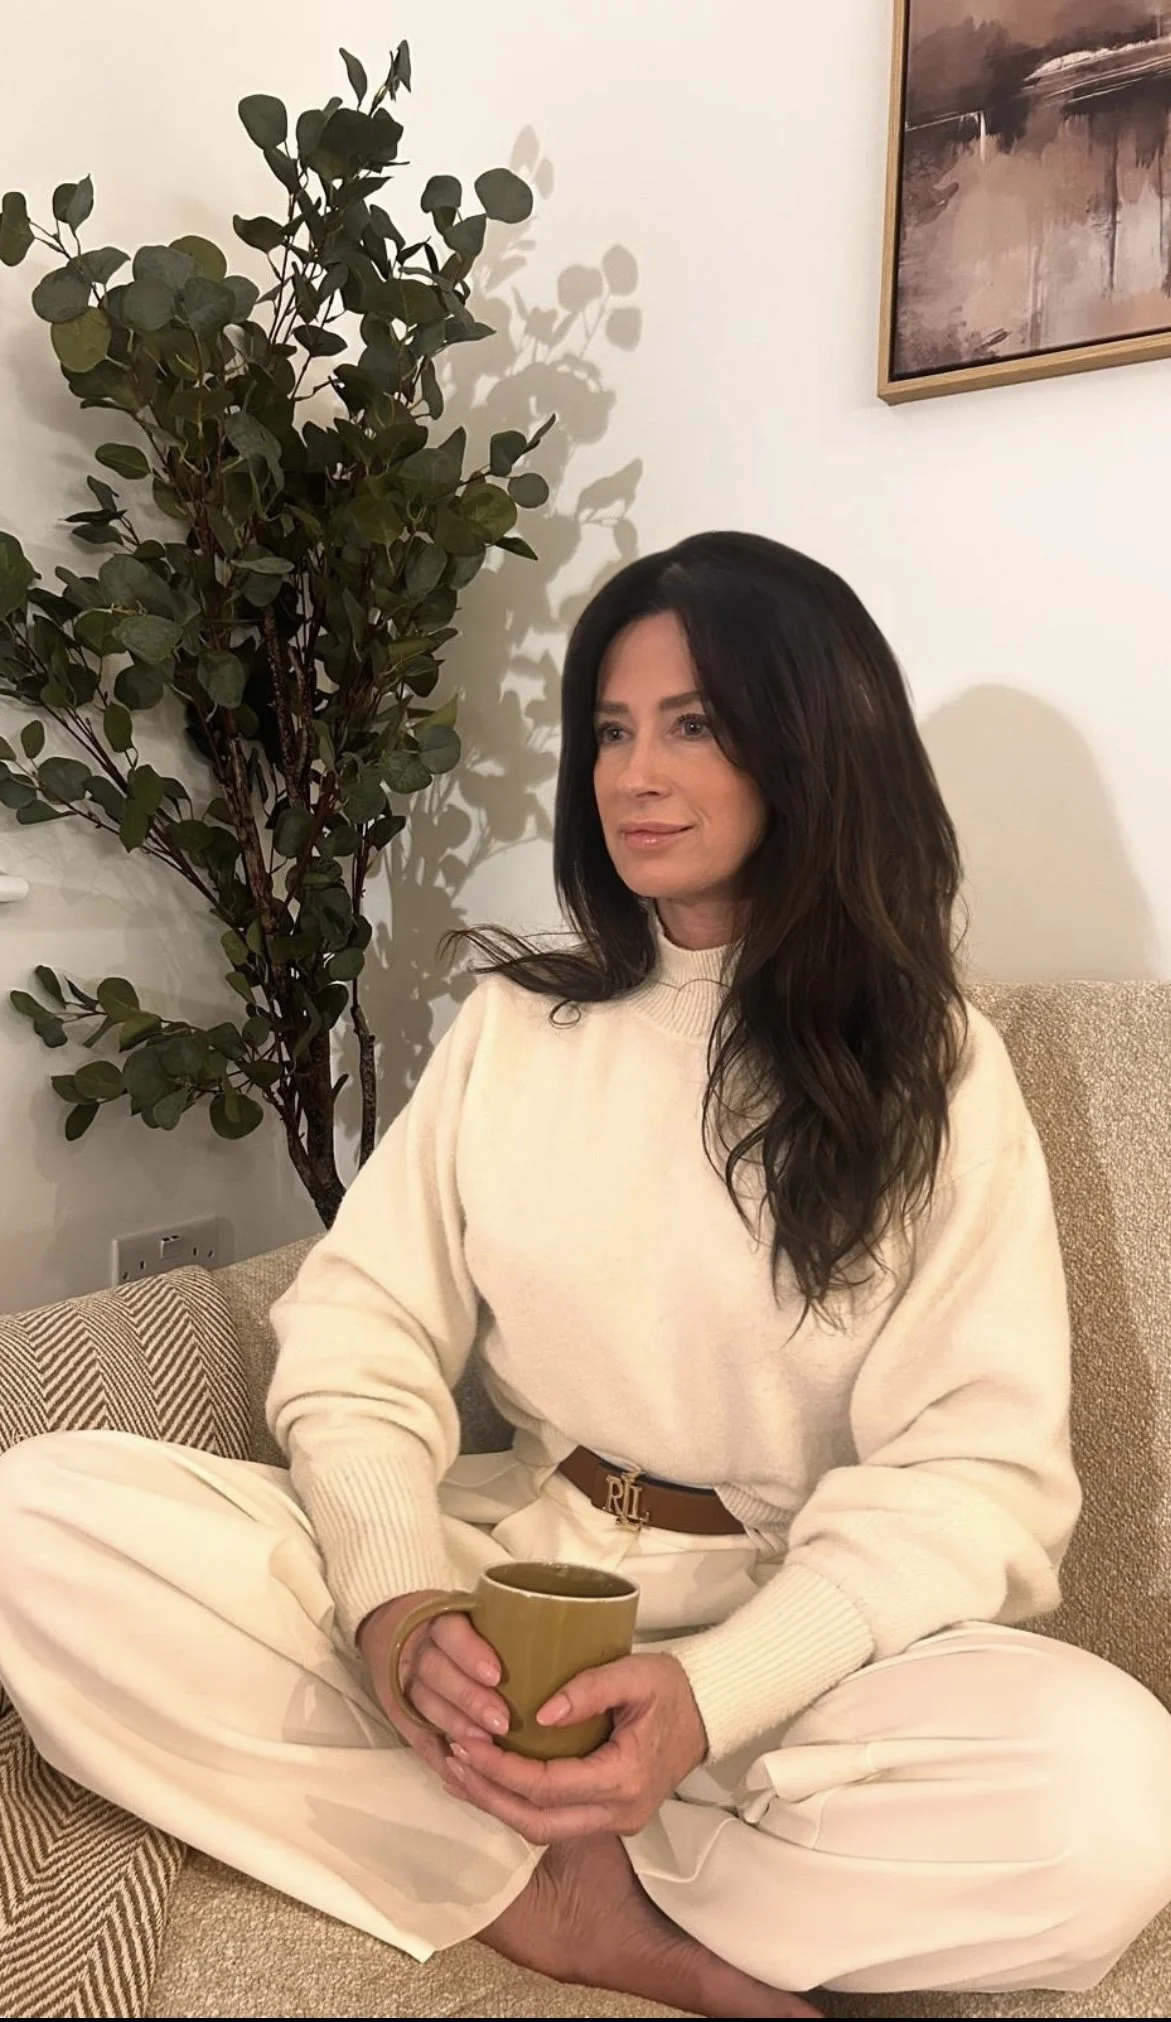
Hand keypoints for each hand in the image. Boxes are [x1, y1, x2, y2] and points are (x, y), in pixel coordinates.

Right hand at [357, 1590, 512, 1782]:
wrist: (390, 1629)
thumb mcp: (469, 1612)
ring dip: (456, 1726)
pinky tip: (462, 1768)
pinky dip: (438, 1756)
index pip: (449, 1632)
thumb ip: (502, 1627)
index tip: (496, 1676)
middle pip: (437, 1673)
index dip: (470, 1654)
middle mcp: (416, 1651)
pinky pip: (417, 1737)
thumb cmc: (451, 1625)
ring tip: (485, 1746)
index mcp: (435, 1620)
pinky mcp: (401, 1714)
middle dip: (469, 1699)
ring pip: (425, 1705)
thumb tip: (556, 1647)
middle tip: (501, 1721)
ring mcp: (404, 1684)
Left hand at [440, 1651, 708, 1842]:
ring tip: (458, 1772)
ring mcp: (616, 1822)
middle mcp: (620, 1812)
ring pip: (542, 1829)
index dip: (501, 1769)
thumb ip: (590, 1688)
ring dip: (497, 1804)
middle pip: (537, 1821)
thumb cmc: (674, 1688)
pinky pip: (554, 1821)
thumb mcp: (637, 1672)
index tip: (468, 1742)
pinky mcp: (609, 1818)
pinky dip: (516, 1803)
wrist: (710, 1714)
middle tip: (451, 1760)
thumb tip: (539, 1714)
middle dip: (487, 1795)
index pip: (547, 1786)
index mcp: (625, 1778)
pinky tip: (489, 1779)